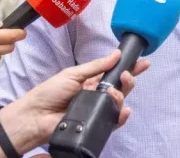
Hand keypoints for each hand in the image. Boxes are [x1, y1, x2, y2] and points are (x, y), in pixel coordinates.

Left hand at [6, 49, 149, 141]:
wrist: (36, 116)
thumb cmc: (50, 92)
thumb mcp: (73, 74)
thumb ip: (96, 66)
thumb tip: (116, 54)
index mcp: (91, 81)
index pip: (114, 73)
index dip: (129, 67)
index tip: (143, 62)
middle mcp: (97, 95)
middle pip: (121, 88)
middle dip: (129, 80)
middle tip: (127, 75)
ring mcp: (97, 110)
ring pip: (119, 103)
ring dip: (121, 95)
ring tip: (113, 92)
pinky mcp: (96, 124)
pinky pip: (113, 121)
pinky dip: (121, 115)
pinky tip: (123, 110)